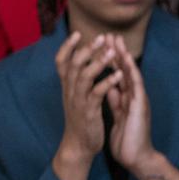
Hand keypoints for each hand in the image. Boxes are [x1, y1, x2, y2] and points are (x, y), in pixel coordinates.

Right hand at [56, 32, 122, 163]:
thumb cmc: (80, 120)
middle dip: (87, 49)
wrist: (78, 145)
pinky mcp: (88, 111)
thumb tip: (82, 64)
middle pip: (73, 64)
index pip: (61, 62)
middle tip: (101, 38)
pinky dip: (107, 82)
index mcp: (67, 87)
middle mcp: (69, 91)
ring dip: (98, 63)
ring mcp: (78, 101)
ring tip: (112, 53)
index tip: (77, 34)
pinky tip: (118, 75)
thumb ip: (77, 81)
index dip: (67, 47)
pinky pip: (96, 93)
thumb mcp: (75, 98)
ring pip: (84, 76)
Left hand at [105, 36, 156, 172]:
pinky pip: (136, 87)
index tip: (101, 44)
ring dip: (125, 58)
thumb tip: (109, 86)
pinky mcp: (140, 107)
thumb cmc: (127, 137)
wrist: (135, 157)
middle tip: (109, 34)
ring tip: (118, 43)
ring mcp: (138, 100)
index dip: (110, 59)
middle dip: (117, 52)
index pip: (117, 74)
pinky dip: (131, 74)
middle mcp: (134, 95)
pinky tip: (127, 63)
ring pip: (131, 74)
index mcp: (126, 97)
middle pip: (125, 70)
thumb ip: (115, 99)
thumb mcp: (117, 114)